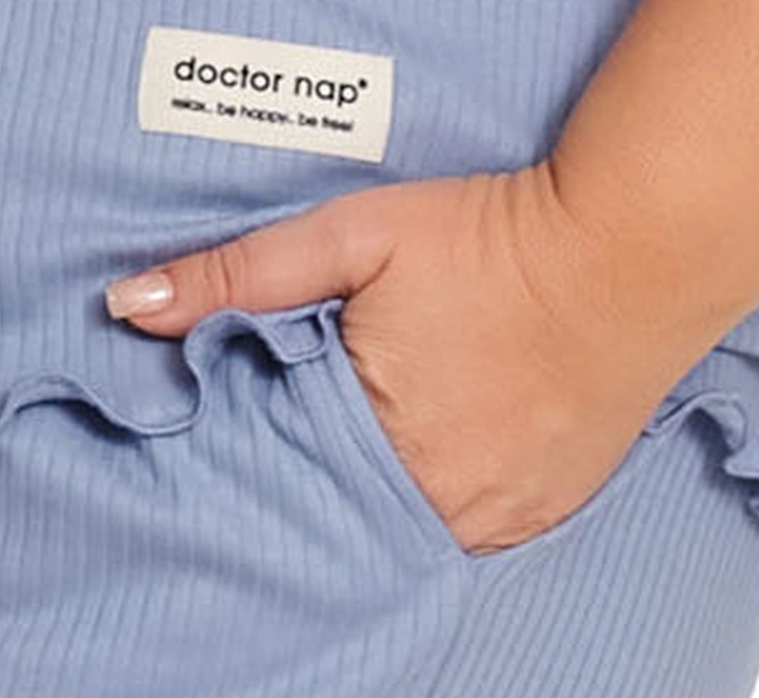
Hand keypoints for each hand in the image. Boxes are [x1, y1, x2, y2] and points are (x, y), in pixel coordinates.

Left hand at [104, 165, 678, 552]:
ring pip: (400, 520)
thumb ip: (238, 276)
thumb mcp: (352, 236)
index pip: (274, 473)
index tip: (253, 410)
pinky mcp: (541, 507)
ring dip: (378, 478)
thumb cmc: (487, 238)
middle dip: (316, 464)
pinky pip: (464, 522)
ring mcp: (497, 512)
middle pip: (337, 505)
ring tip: (386, 416)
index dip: (255, 439)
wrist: (629, 249)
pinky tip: (440, 436)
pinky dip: (437, 488)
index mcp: (376, 437)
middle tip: (324, 404)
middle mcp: (438, 497)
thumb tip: (129, 306)